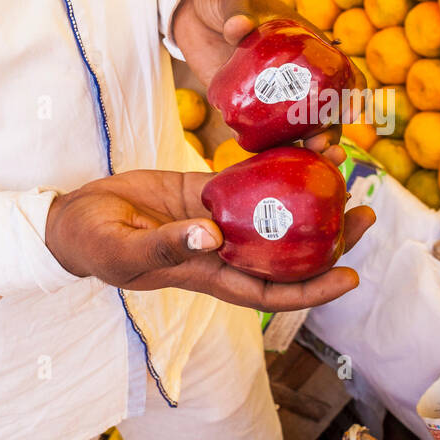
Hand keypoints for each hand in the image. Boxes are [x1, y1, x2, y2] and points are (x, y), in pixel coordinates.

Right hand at [46, 168, 374, 312]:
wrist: (73, 219)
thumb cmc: (97, 246)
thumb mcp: (127, 251)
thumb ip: (167, 245)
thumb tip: (211, 237)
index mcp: (208, 275)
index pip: (273, 291)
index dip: (314, 289)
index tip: (352, 276)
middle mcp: (221, 250)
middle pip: (287, 251)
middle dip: (330, 237)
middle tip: (366, 210)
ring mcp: (214, 218)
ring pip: (273, 210)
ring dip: (307, 194)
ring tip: (339, 165)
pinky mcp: (202, 189)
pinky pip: (246, 180)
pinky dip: (272, 166)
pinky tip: (296, 147)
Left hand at [171, 0, 365, 166]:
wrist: (192, 7)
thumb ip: (237, 12)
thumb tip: (238, 28)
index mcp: (306, 46)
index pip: (341, 71)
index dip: (353, 92)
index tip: (353, 111)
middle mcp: (295, 75)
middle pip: (323, 109)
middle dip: (331, 132)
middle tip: (324, 148)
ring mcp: (270, 93)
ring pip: (297, 127)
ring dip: (307, 148)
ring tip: (314, 162)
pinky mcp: (245, 105)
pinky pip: (262, 133)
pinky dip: (269, 150)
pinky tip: (271, 165)